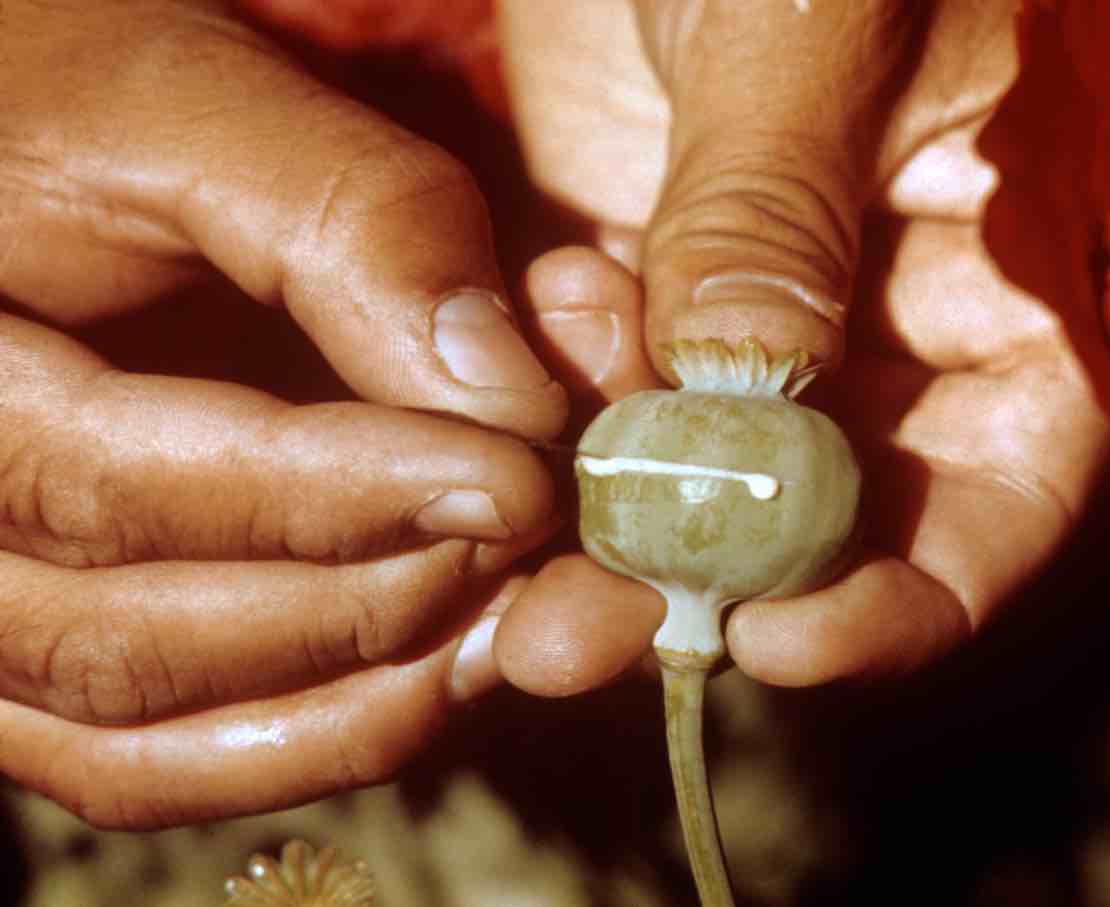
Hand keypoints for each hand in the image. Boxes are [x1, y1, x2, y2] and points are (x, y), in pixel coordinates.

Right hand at [0, 0, 565, 826]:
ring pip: (133, 739)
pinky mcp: (30, 646)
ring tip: (501, 624)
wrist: (10, 125)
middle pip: (126, 644)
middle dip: (361, 607)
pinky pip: (137, 759)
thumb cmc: (67, 87)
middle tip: (522, 543)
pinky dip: (290, 742)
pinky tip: (430, 679)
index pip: (120, 489)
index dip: (334, 501)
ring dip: (348, 703)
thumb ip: (355, 227)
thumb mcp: (196, 102)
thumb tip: (507, 399)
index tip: (509, 481)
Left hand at [489, 0, 1109, 693]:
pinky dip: (542, 396)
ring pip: (682, 469)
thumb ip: (779, 214)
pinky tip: (522, 328)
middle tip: (565, 638)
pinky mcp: (637, 257)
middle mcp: (891, 319)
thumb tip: (740, 405)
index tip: (769, 638)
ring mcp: (755, 297)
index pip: (992, 507)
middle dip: (690, 585)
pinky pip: (588, 377)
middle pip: (813, 524)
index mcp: (1010, 278)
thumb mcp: (820, 22)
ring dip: (591, 507)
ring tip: (510, 470)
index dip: (894, 600)